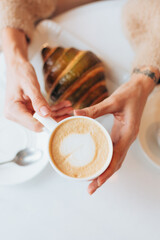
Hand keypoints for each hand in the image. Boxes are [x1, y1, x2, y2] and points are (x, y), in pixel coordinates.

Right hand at [5, 60, 72, 130]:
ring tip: (69, 108)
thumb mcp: (30, 85)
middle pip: (39, 123)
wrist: (16, 66)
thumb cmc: (19, 72)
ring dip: (57, 113)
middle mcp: (16, 114)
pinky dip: (53, 109)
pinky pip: (43, 112)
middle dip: (55, 118)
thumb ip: (38, 100)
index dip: (48, 123)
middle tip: (69, 112)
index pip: (33, 124)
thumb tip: (46, 114)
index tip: (62, 120)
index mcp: (13, 110)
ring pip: (43, 118)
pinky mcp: (28, 109)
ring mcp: (23, 113)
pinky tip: (63, 105)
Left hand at [74, 70, 157, 193]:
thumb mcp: (112, 101)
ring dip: (105, 171)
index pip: (117, 158)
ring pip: (115, 159)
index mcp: (127, 133)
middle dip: (104, 177)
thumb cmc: (130, 94)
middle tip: (91, 188)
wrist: (140, 89)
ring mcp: (124, 137)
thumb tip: (76, 114)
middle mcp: (127, 138)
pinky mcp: (120, 134)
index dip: (107, 171)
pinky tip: (98, 163)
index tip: (97, 182)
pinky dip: (106, 160)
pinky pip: (113, 151)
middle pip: (116, 163)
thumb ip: (94, 109)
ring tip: (92, 180)